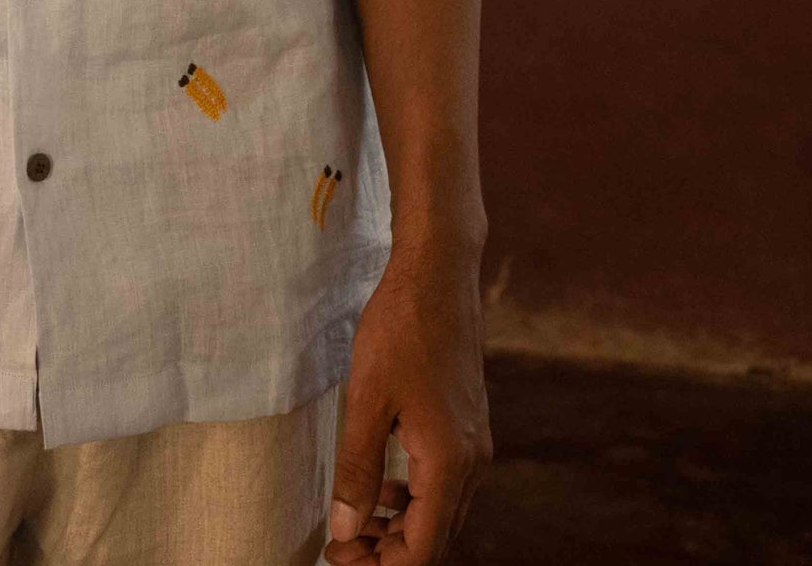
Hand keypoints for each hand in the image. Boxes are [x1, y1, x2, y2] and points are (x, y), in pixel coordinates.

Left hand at [324, 242, 491, 564]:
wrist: (439, 272)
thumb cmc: (402, 328)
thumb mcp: (367, 399)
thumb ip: (357, 470)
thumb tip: (345, 529)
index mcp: (449, 464)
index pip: (421, 552)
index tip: (336, 554)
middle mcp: (472, 464)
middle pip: (434, 540)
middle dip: (387, 553)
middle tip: (340, 545)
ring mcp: (475, 445)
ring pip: (441, 514)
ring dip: (400, 527)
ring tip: (356, 519)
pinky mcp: (469, 428)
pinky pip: (444, 484)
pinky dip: (413, 498)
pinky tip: (383, 483)